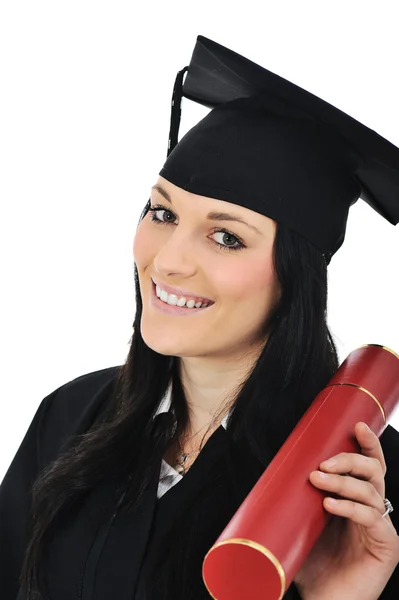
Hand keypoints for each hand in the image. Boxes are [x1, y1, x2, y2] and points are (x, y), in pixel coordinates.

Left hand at [294, 422, 398, 599]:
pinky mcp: (386, 546)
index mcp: (356, 499)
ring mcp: (381, 527)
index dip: (367, 443)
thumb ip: (297, 501)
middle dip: (350, 459)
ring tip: (318, 481)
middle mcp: (373, 509)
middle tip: (324, 463)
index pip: (368, 465)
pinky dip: (350, 508)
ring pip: (372, 491)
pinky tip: (330, 505)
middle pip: (374, 471)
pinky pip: (372, 518)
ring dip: (343, 481)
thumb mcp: (301, 523)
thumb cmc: (312, 564)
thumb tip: (273, 474)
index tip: (356, 426)